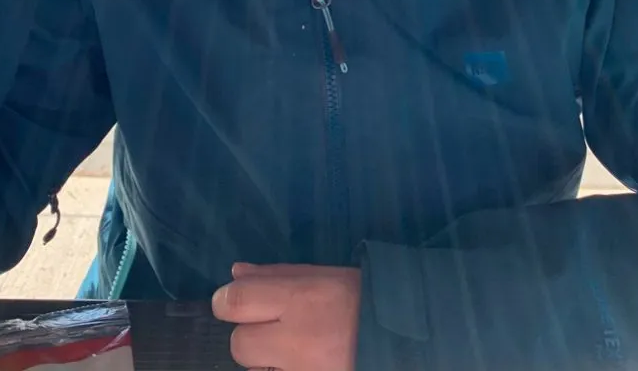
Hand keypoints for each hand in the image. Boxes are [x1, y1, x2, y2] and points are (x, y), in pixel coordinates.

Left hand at [213, 263, 360, 370]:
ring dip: (268, 362)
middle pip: (241, 345)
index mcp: (302, 300)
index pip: (238, 302)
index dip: (226, 302)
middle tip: (275, 331)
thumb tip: (234, 274)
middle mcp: (297, 341)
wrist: (410, 339)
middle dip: (252, 337)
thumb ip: (275, 276)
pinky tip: (306, 362)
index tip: (230, 303)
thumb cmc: (362, 299)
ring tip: (299, 350)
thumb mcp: (322, 276)